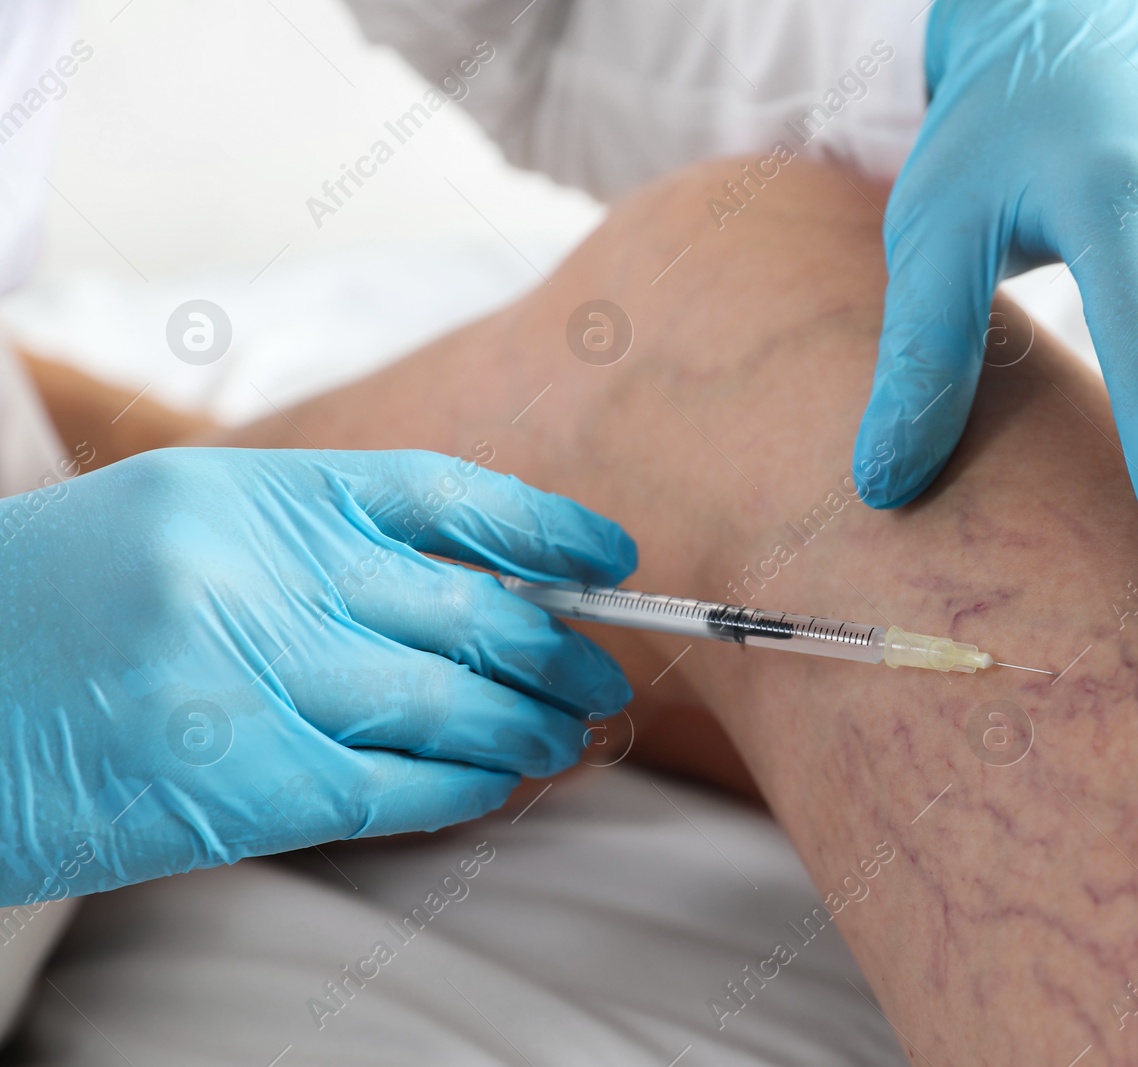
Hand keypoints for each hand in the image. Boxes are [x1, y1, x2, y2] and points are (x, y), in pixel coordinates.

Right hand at [0, 448, 635, 904]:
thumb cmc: (62, 616)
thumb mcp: (187, 529)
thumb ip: (320, 549)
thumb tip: (483, 590)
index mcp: (253, 490)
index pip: (445, 494)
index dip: (545, 528)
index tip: (613, 558)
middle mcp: (258, 572)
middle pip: (469, 610)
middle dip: (558, 651)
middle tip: (601, 677)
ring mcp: (247, 679)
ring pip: (450, 704)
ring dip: (528, 728)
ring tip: (565, 738)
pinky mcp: (235, 784)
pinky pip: (399, 788)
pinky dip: (467, 789)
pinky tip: (498, 785)